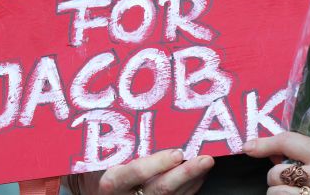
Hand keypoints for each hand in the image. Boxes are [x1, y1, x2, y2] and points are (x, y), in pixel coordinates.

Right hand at [88, 149, 213, 194]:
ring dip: (194, 179)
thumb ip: (122, 147)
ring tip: (207, 161)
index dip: (158, 163)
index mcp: (113, 183)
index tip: (177, 153)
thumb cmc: (102, 172)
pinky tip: (200, 174)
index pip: (136, 173)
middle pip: (161, 189)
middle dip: (186, 173)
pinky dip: (191, 186)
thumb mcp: (103, 159)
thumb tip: (149, 121)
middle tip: (205, 159)